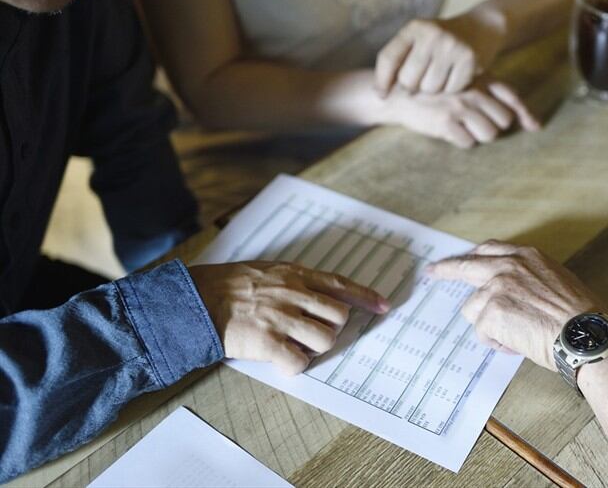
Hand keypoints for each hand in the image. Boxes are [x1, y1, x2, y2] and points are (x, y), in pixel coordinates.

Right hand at [189, 262, 388, 374]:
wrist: (196, 300)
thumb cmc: (227, 285)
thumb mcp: (265, 270)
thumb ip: (293, 280)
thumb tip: (316, 294)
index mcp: (294, 275)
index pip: (340, 284)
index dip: (365, 296)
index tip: (383, 306)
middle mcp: (294, 294)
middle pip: (339, 315)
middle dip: (332, 327)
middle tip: (313, 332)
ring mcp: (283, 318)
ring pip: (326, 339)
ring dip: (315, 347)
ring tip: (294, 345)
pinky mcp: (269, 343)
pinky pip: (300, 362)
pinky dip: (294, 365)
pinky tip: (281, 359)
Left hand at [375, 15, 503, 96]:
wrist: (480, 28)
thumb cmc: (441, 42)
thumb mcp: (418, 41)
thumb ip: (399, 60)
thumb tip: (380, 94)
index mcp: (414, 28)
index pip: (388, 59)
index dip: (382, 81)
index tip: (381, 96)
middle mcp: (432, 34)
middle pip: (408, 79)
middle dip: (412, 88)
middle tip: (421, 83)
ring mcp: (451, 46)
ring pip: (430, 88)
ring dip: (433, 90)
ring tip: (440, 78)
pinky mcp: (469, 59)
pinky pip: (451, 89)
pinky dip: (452, 89)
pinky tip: (455, 78)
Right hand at [382, 78, 539, 147]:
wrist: (402, 94)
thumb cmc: (440, 92)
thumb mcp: (467, 84)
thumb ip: (496, 97)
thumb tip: (535, 125)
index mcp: (479, 79)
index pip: (511, 98)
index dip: (525, 114)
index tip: (534, 127)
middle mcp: (472, 91)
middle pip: (503, 120)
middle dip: (493, 125)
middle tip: (475, 122)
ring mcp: (459, 106)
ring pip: (489, 134)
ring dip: (478, 135)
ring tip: (462, 127)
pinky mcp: (445, 122)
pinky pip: (467, 142)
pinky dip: (460, 141)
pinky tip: (449, 131)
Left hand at [427, 240, 597, 369]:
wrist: (584, 335)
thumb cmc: (580, 316)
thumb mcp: (558, 281)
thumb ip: (530, 279)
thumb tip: (515, 294)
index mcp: (526, 257)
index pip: (489, 250)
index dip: (473, 257)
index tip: (461, 259)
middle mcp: (507, 266)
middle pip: (465, 266)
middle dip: (446, 269)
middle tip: (433, 272)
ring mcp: (496, 288)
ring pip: (473, 309)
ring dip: (489, 325)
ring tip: (518, 335)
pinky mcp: (490, 312)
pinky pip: (482, 332)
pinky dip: (497, 343)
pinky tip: (519, 344)